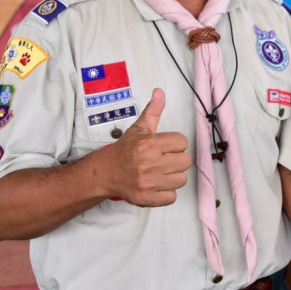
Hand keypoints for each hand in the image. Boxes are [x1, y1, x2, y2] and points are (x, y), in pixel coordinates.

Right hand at [100, 88, 189, 205]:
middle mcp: (148, 163)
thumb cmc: (125, 150)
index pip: (182, 142)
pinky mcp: (146, 198)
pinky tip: (156, 185)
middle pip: (185, 161)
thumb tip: (160, 91)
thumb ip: (153, 111)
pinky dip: (166, 193)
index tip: (164, 147)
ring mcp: (147, 183)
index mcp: (149, 144)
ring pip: (181, 180)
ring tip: (159, 173)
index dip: (175, 144)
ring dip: (173, 177)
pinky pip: (172, 197)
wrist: (105, 173)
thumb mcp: (139, 128)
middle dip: (176, 160)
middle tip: (163, 160)